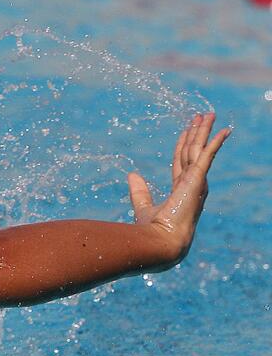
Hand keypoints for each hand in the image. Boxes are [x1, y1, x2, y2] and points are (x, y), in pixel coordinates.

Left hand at [126, 112, 230, 264]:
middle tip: (202, 116)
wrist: (161, 241)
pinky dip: (215, 142)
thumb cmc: (153, 229)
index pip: (182, 161)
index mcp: (181, 189)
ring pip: (200, 149)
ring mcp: (196, 182)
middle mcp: (192, 184)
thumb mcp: (143, 206)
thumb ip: (139, 190)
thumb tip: (132, 174)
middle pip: (193, 151)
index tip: (186, 130)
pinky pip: (207, 156)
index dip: (183, 144)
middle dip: (197, 133)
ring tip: (209, 115)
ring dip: (204, 131)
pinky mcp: (197, 180)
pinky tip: (224, 130)